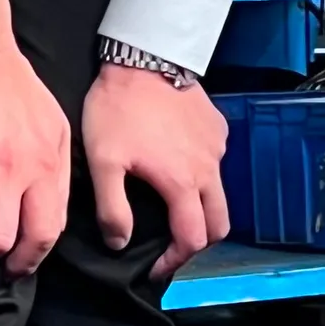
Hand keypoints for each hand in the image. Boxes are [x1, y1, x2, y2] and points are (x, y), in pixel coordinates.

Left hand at [84, 64, 230, 281]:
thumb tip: (120, 242)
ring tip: (173, 205)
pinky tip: (178, 163)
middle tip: (171, 244)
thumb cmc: (119, 110)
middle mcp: (208, 169)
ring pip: (221, 193)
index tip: (155, 267)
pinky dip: (204, 175)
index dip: (174, 262)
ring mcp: (217, 147)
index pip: (193, 240)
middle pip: (219, 225)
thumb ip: (112, 209)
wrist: (143, 58)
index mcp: (181, 184)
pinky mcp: (218, 127)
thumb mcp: (103, 162)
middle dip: (199, 243)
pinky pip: (217, 162)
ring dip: (202, 209)